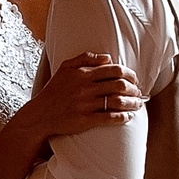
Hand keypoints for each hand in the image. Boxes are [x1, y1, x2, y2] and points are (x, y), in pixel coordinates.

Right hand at [24, 50, 140, 135]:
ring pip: (117, 101)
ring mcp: (85, 104)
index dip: (129, 74)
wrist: (39, 115)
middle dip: (134, 89)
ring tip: (138, 104)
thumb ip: (85, 58)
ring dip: (132, 103)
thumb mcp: (64, 68)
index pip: (114, 70)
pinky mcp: (84, 120)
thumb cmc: (53, 91)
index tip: (135, 79)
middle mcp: (85, 88)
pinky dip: (122, 117)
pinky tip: (128, 117)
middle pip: (119, 85)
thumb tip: (107, 58)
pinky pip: (109, 118)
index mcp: (83, 74)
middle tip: (138, 92)